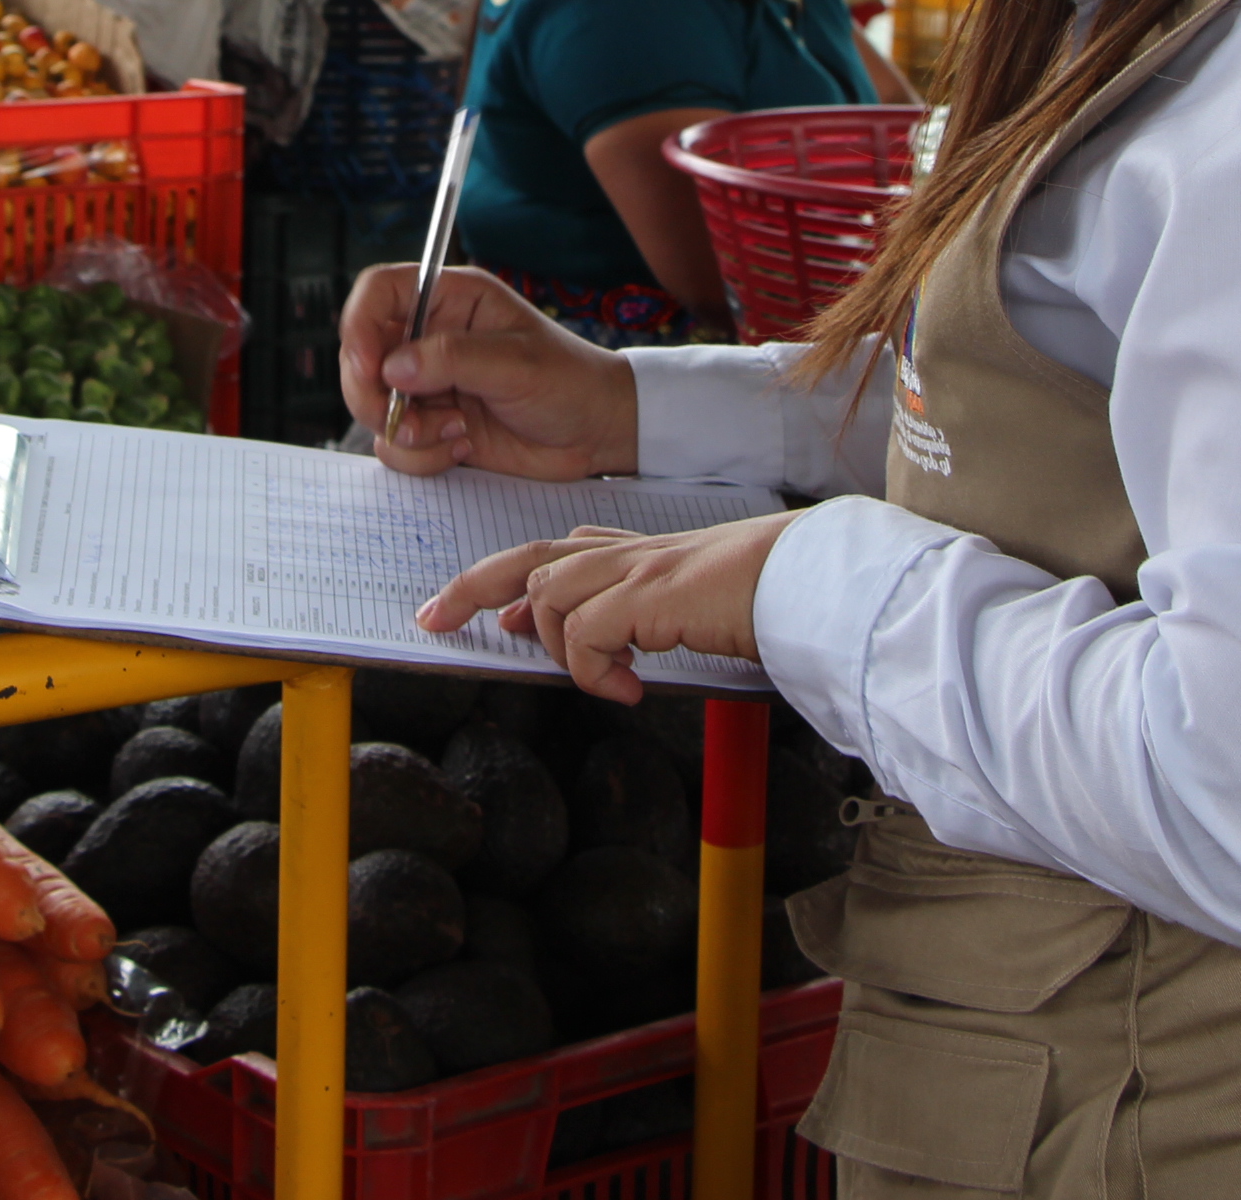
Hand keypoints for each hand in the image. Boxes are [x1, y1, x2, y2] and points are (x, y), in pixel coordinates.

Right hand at [340, 264, 636, 480]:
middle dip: (371, 394)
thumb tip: (393, 367)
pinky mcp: (431, 426)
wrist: (595, 435)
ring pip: (373, 406)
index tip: (366, 366)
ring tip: (456, 431)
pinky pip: (395, 446)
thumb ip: (454, 359)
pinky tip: (464, 446)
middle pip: (360, 355)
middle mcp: (429, 339)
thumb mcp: (517, 363)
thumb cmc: (569, 381)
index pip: (379, 292)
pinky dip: (422, 455)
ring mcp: (427, 386)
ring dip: (404, 430)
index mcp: (450, 300)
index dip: (359, 324)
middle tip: (400, 419)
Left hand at [415, 514, 795, 704]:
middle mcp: (626, 551)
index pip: (551, 553)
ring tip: (608, 681)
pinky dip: (592, 669)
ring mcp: (634, 567)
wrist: (809, 580)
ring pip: (548, 594)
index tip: (469, 610)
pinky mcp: (645, 593)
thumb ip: (626, 617)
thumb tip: (566, 640)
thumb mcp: (682, 610)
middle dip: (469, 587)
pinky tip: (630, 689)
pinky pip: (583, 633)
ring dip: (561, 648)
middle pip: (526, 556)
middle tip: (432, 620)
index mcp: (634, 552)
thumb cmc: (763, 598)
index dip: (502, 580)